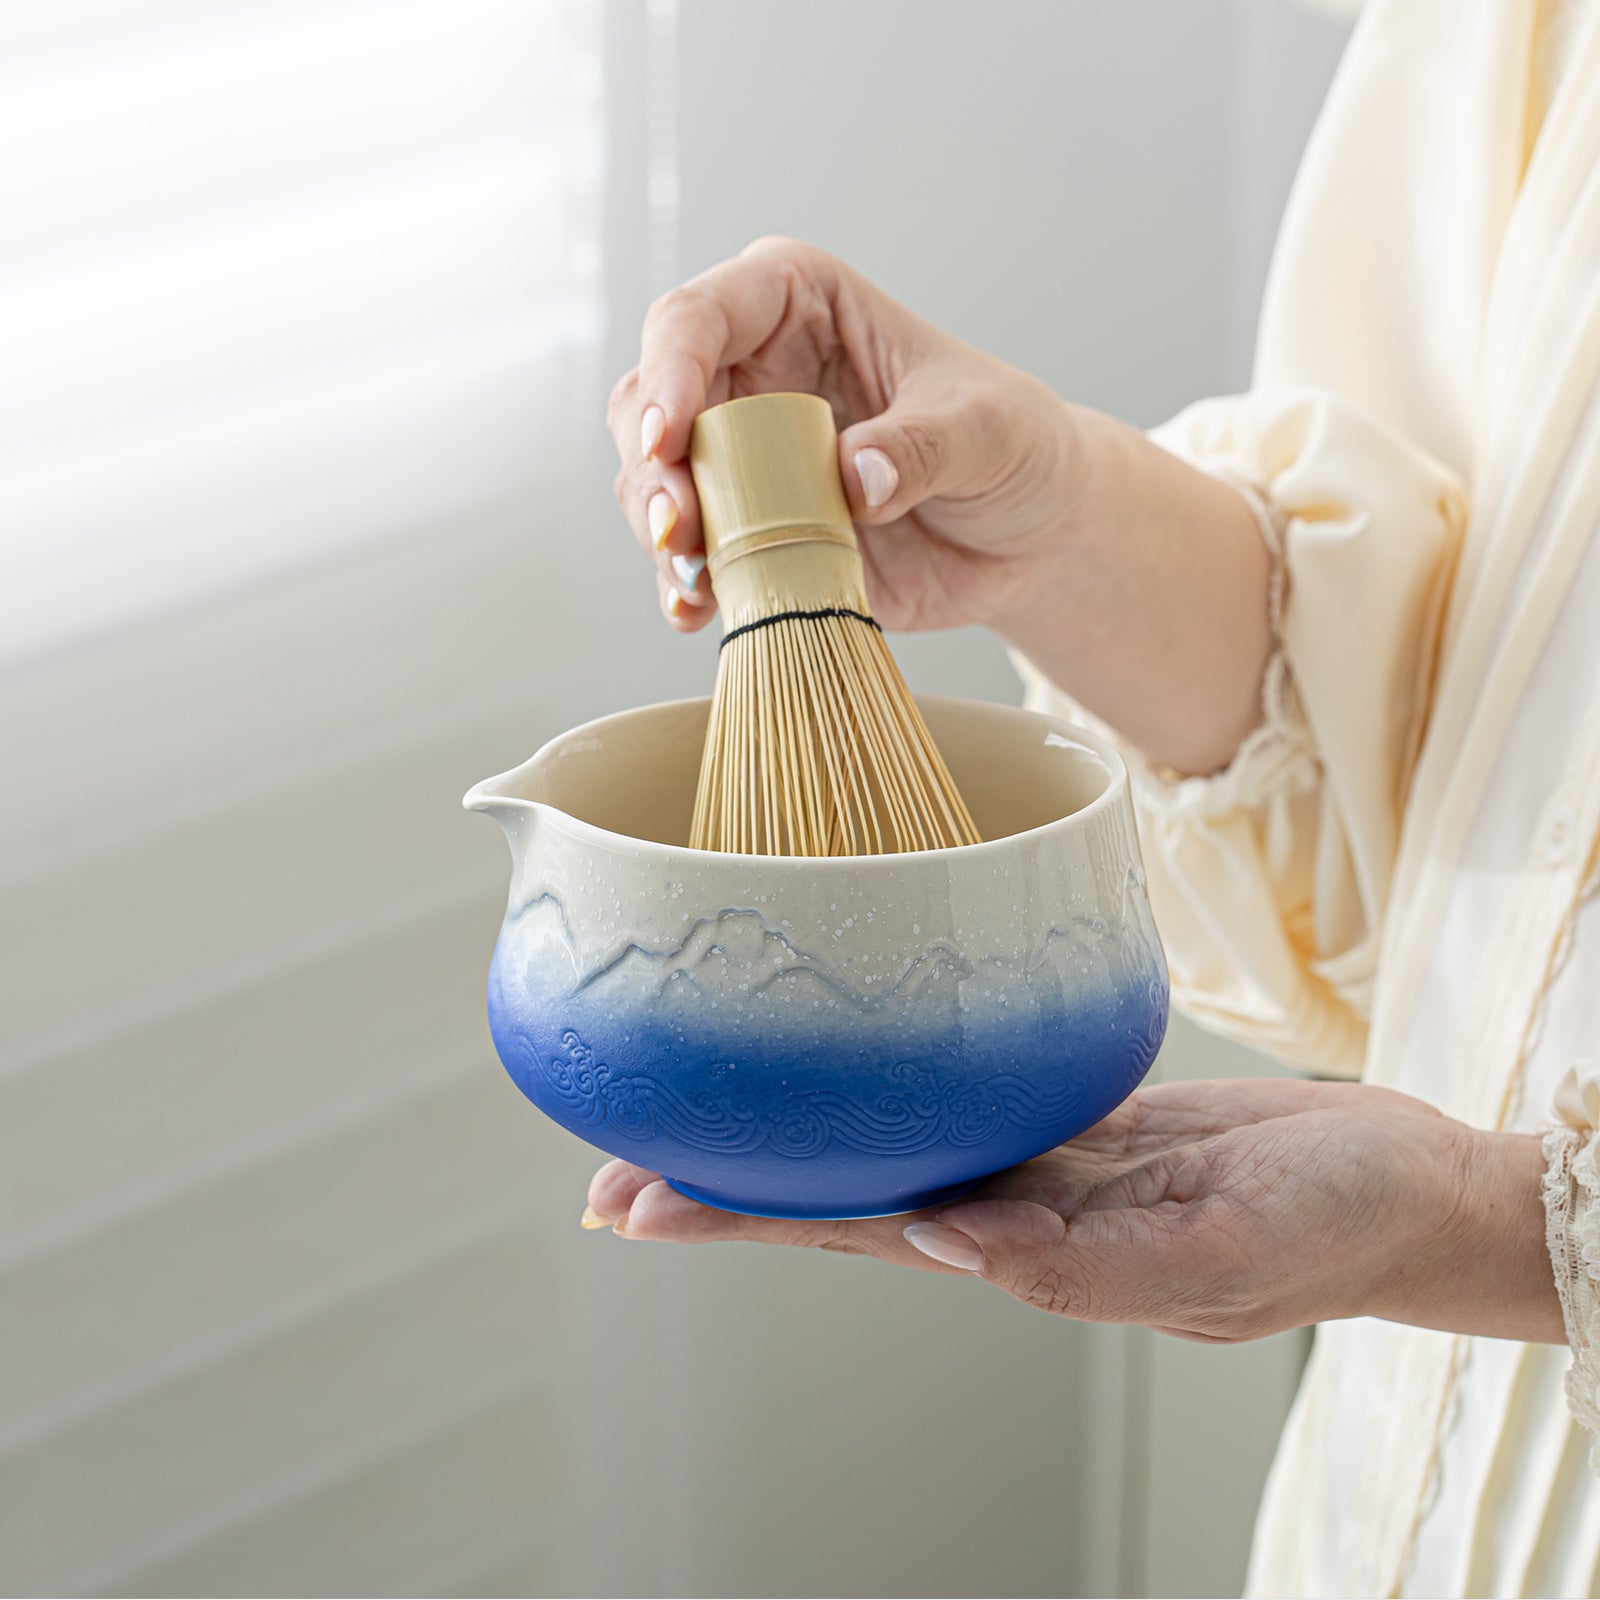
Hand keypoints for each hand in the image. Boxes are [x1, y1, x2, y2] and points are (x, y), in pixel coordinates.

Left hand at [584, 1078, 1559, 1344]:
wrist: (1406, 1185)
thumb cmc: (1336, 1226)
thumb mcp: (1227, 1254)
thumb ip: (1088, 1265)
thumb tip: (951, 1243)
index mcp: (1029, 1253)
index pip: (854, 1233)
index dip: (743, 1217)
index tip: (635, 1202)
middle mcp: (1012, 1211)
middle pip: (844, 1194)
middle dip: (733, 1183)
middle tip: (617, 1167)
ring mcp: (1039, 1163)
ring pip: (894, 1141)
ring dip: (800, 1131)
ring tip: (710, 1106)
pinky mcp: (1075, 1116)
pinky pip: (964, 1096)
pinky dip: (894, 1082)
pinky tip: (851, 1063)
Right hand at [605, 235, 1274, 775]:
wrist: (1027, 535)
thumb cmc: (1012, 447)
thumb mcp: (987, 430)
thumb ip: (922, 445)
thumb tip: (854, 476)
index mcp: (796, 305)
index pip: (698, 317)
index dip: (669, 373)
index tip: (668, 438)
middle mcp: (750, 371)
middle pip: (649, 403)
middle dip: (651, 469)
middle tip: (679, 529)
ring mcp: (741, 456)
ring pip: (652, 481)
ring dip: (660, 534)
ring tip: (694, 581)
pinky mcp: (749, 530)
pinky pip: (690, 556)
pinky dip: (685, 586)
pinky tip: (698, 613)